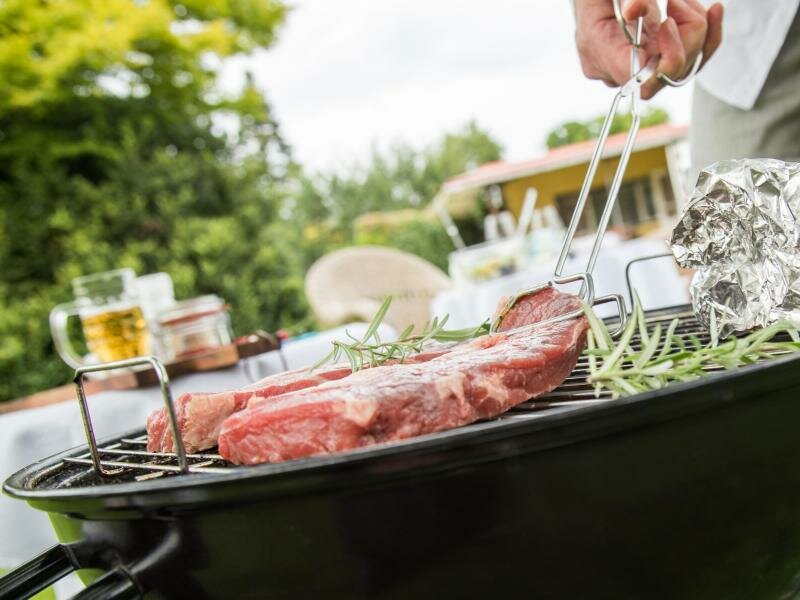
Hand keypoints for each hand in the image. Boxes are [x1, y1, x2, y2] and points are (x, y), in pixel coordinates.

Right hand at [574, 0, 723, 98]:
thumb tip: (635, 11)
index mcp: (599, 53)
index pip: (642, 81)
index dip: (667, 59)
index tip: (668, 22)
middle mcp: (616, 70)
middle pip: (668, 73)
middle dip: (686, 34)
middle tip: (676, 1)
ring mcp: (635, 68)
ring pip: (684, 67)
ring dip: (694, 28)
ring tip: (679, 1)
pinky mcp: (652, 61)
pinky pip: (688, 61)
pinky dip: (705, 36)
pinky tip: (714, 11)